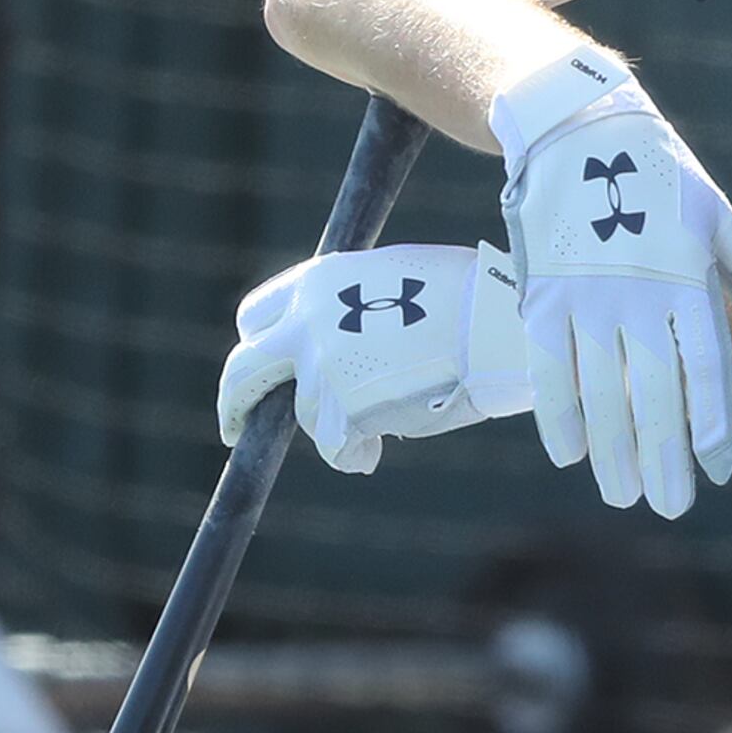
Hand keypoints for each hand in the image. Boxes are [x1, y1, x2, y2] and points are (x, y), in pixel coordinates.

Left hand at [216, 242, 533, 473]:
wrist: (497, 327)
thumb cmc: (469, 300)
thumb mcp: (394, 277)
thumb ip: (353, 304)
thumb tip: (346, 339)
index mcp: (317, 282)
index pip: (257, 317)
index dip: (262, 347)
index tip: (265, 371)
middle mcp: (306, 323)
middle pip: (242, 371)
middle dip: (235, 402)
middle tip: (236, 425)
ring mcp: (321, 369)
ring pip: (305, 415)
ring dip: (335, 427)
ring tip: (380, 425)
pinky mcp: (342, 411)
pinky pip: (334, 449)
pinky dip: (352, 455)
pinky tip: (373, 454)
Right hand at [490, 47, 731, 515]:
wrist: (580, 134)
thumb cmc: (664, 183)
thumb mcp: (720, 225)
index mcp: (689, 280)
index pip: (707, 367)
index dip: (712, 422)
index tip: (717, 470)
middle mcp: (639, 297)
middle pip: (655, 393)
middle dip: (662, 457)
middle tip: (670, 505)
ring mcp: (586, 299)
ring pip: (601, 392)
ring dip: (612, 450)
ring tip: (622, 494)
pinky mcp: (542, 296)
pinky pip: (549, 368)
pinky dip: (558, 413)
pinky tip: (571, 454)